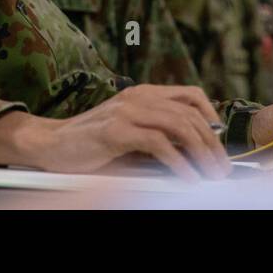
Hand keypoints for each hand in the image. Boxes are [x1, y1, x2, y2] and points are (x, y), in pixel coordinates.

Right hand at [0, 84, 230, 181]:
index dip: (211, 116)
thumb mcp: (128, 133)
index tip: (221, 141)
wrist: (50, 143)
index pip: (190, 95)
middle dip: (212, 143)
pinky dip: (179, 163)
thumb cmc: (90, 143)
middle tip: (222, 168)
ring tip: (211, 175)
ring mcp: (127, 112)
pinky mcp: (117, 131)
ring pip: (180, 126)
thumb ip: (156, 135)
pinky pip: (158, 144)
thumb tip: (193, 154)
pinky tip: (187, 178)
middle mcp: (138, 97)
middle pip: (190, 114)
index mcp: (143, 94)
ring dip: (201, 153)